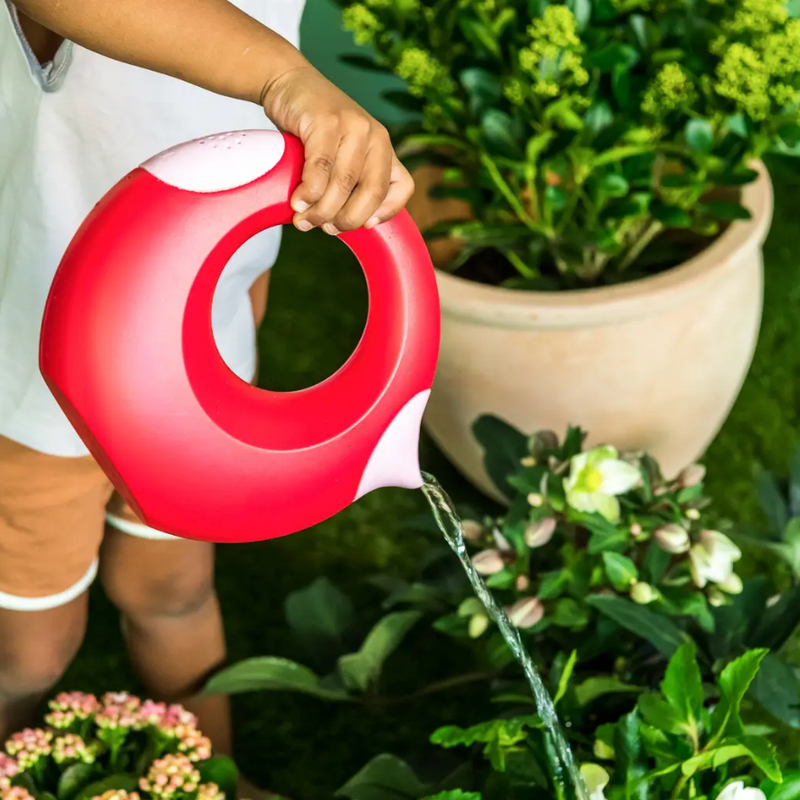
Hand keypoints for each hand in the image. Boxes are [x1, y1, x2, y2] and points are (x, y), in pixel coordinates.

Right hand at [261, 64, 413, 234]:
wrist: (289, 82)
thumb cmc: (314, 128)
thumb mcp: (342, 153)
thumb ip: (349, 181)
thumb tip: (337, 225)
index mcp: (384, 148)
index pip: (401, 187)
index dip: (387, 212)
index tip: (365, 227)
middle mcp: (375, 136)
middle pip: (370, 193)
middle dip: (347, 220)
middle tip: (326, 228)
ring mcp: (353, 126)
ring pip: (343, 185)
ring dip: (322, 211)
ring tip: (303, 220)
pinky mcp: (326, 121)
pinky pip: (320, 169)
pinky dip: (309, 193)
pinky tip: (298, 202)